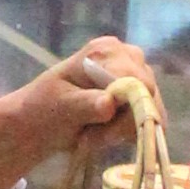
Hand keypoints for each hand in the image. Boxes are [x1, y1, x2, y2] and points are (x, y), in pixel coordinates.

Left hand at [0, 40, 153, 188]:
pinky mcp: (140, 96)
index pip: (137, 81)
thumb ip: (85, 104)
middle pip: (148, 97)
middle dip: (122, 124)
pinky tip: (103, 135)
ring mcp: (137, 76)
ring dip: (122, 132)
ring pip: (151, 112)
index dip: (126, 111)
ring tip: (92, 136)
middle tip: (91, 137)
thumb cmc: (43, 109)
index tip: (99, 131)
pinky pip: (150, 121)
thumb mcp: (59, 106)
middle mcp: (128, 57)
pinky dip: (127, 134)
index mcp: (106, 51)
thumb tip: (109, 103)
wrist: (38, 122)